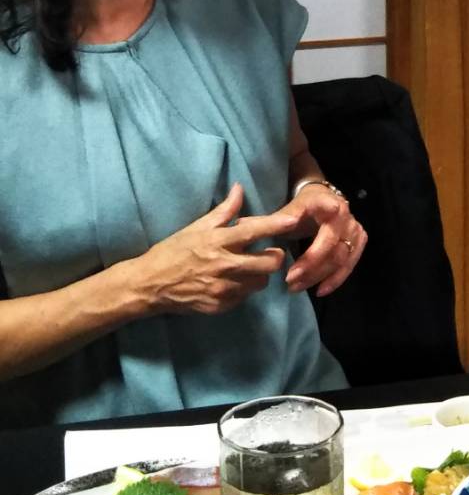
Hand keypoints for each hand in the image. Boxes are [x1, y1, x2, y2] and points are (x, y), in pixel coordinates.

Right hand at [133, 183, 299, 315]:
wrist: (150, 285)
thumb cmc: (172, 251)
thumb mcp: (196, 227)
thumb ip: (223, 211)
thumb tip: (239, 188)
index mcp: (218, 241)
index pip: (254, 231)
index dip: (276, 225)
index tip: (293, 220)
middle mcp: (224, 266)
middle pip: (269, 263)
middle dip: (274, 256)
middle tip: (269, 252)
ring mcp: (224, 289)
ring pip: (260, 282)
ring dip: (259, 274)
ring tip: (248, 268)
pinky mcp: (220, 306)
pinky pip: (244, 296)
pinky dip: (243, 288)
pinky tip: (231, 281)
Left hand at [283, 184, 366, 296]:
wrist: (322, 200)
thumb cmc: (304, 206)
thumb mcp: (292, 207)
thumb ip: (284, 217)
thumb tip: (285, 224)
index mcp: (328, 202)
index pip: (330, 208)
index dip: (330, 211)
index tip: (327, 216)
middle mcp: (346, 216)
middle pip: (333, 246)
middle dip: (311, 266)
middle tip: (289, 279)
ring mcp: (355, 230)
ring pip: (341, 259)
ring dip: (319, 277)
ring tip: (297, 287)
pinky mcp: (359, 242)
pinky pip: (349, 266)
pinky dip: (335, 280)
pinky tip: (320, 290)